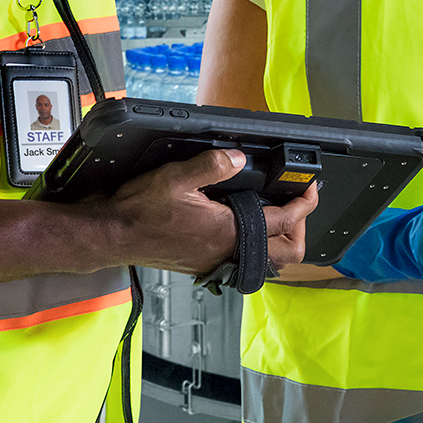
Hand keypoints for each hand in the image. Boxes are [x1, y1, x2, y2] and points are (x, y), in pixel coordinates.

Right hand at [103, 149, 317, 276]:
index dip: (304, 204)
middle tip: (296, 205)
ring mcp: (215, 262)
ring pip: (265, 262)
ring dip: (277, 241)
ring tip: (274, 214)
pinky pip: (242, 261)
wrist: (111, 236)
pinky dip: (255, 245)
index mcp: (228, 232)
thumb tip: (238, 158)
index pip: (283, 222)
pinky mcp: (202, 264)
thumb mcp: (176, 177)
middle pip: (286, 256)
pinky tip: (243, 224)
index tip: (311, 190)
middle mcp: (226, 253)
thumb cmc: (138, 211)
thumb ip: (213, 165)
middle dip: (299, 230)